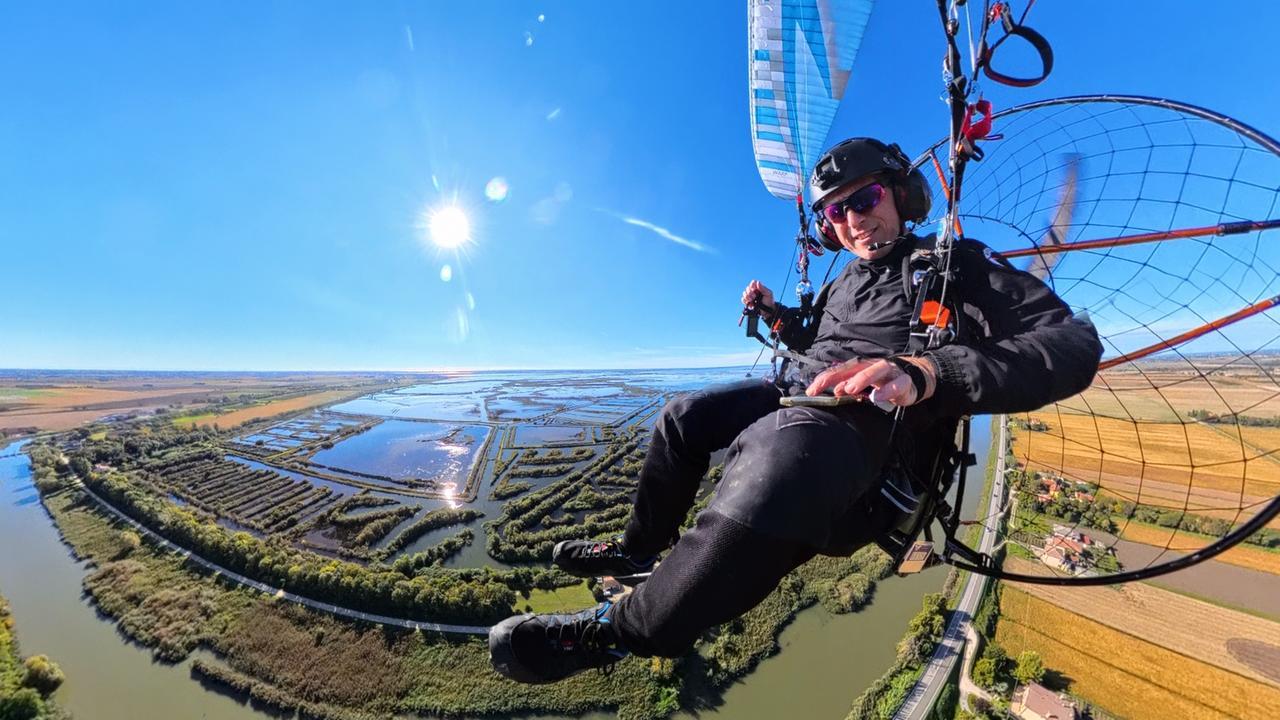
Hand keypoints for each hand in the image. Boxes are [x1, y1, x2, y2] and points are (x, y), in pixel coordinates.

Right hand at [741, 280, 774, 312]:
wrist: (768, 311)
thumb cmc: (769, 301)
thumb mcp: (768, 294)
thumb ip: (763, 288)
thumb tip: (758, 282)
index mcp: (759, 288)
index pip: (753, 283)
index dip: (752, 285)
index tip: (754, 289)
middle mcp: (754, 291)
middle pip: (747, 288)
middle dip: (750, 293)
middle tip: (754, 297)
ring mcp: (750, 296)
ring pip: (744, 293)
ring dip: (747, 297)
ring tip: (752, 300)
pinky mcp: (748, 302)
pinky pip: (743, 299)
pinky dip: (745, 301)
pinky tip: (750, 303)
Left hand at [805, 356, 937, 406]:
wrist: (911, 378)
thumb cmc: (882, 382)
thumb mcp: (863, 385)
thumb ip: (847, 387)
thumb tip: (833, 391)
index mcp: (860, 367)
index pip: (839, 371)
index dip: (824, 379)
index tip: (810, 391)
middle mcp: (872, 366)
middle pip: (853, 368)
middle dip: (838, 376)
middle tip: (826, 388)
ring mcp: (889, 372)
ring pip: (875, 370)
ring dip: (862, 378)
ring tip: (850, 389)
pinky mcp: (903, 382)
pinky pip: (896, 385)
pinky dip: (886, 391)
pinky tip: (876, 398)